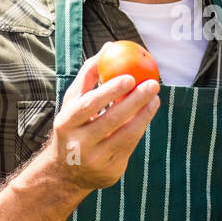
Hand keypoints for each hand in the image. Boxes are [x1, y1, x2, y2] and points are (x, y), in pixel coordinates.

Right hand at [49, 45, 159, 190]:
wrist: (65, 173)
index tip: (130, 76)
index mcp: (66, 123)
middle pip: (111, 120)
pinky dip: (141, 128)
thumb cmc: (73, 126)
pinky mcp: (111, 171)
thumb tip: (108, 47)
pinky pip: (131, 146)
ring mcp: (96, 160)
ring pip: (126, 135)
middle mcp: (79, 144)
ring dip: (144, 115)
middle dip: (135, 101)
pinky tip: (148, 113)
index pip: (89, 105)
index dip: (109, 91)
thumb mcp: (73, 102)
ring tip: (155, 98)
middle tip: (153, 84)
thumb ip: (89, 75)